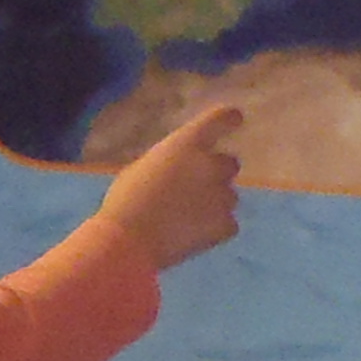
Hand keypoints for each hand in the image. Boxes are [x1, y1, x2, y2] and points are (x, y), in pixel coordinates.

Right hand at [99, 103, 245, 268]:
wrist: (130, 242)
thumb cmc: (125, 201)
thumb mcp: (140, 169)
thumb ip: (166, 164)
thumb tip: (175, 171)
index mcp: (186, 144)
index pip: (219, 120)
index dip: (229, 119)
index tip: (235, 118)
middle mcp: (211, 165)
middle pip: (229, 164)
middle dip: (216, 174)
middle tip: (195, 189)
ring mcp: (222, 196)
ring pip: (228, 196)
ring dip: (214, 203)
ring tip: (187, 219)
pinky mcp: (226, 225)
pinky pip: (228, 223)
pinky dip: (215, 229)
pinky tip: (194, 236)